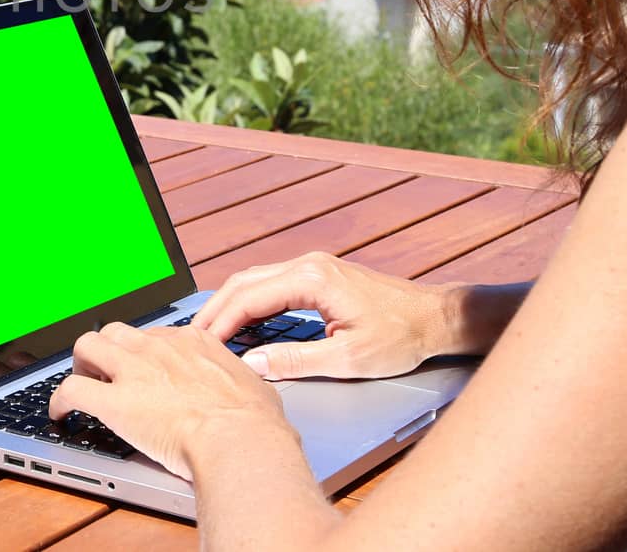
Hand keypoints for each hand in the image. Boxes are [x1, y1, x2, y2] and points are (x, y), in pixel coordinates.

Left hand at [47, 322, 293, 480]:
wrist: (241, 441)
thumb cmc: (256, 424)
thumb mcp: (255, 388)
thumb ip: (240, 382)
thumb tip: (248, 392)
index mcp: (192, 342)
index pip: (155, 334)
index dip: (144, 353)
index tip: (143, 367)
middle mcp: (158, 347)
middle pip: (116, 332)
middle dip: (107, 351)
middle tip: (107, 374)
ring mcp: (134, 370)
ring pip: (86, 346)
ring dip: (80, 365)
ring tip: (81, 385)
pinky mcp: (114, 401)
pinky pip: (70, 390)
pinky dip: (59, 401)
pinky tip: (60, 415)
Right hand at [194, 251, 454, 380]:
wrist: (433, 318)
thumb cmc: (400, 338)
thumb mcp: (348, 358)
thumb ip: (295, 360)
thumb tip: (253, 362)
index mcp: (312, 279)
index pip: (249, 297)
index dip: (220, 322)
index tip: (201, 344)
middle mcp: (307, 264)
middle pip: (244, 282)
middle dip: (216, 311)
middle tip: (193, 339)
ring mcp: (312, 266)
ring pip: (254, 279)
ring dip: (230, 305)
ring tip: (210, 333)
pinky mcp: (317, 275)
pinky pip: (270, 283)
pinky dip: (249, 301)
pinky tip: (242, 323)